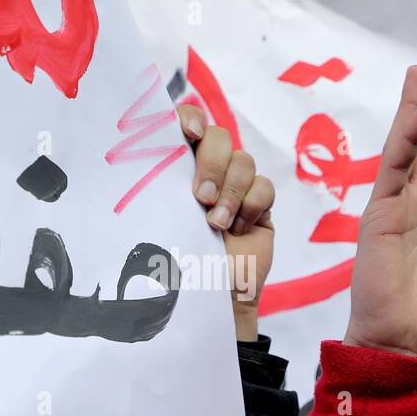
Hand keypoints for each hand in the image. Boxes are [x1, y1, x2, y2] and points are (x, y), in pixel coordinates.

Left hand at [178, 104, 274, 341]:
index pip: (186, 120)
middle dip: (212, 165)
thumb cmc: (178, 261)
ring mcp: (237, 186)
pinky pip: (265, 187)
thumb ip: (163, 182)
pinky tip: (240, 230)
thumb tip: (151, 154)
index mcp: (176, 163)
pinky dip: (253, 206)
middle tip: (200, 198)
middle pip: (220, 137)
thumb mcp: (163, 216)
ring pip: (245, 161)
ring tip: (217, 225)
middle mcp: (207, 169)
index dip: (190, 118)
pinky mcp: (261, 205)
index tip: (187, 134)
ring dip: (232, 193)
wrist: (213, 297)